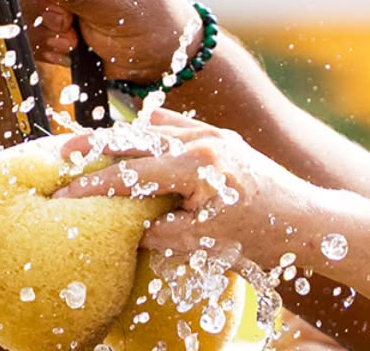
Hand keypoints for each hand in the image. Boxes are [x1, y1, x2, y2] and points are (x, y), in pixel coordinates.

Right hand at [53, 108, 326, 269]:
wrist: (307, 219)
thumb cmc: (260, 235)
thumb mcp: (205, 242)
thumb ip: (161, 231)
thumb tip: (127, 226)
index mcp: (196, 165)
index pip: (132, 174)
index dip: (94, 186)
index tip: (63, 192)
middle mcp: (201, 140)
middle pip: (135, 137)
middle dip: (97, 145)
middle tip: (63, 150)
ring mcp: (211, 133)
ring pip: (155, 127)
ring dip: (124, 136)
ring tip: (92, 146)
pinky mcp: (219, 136)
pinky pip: (177, 125)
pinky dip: (153, 132)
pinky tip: (137, 141)